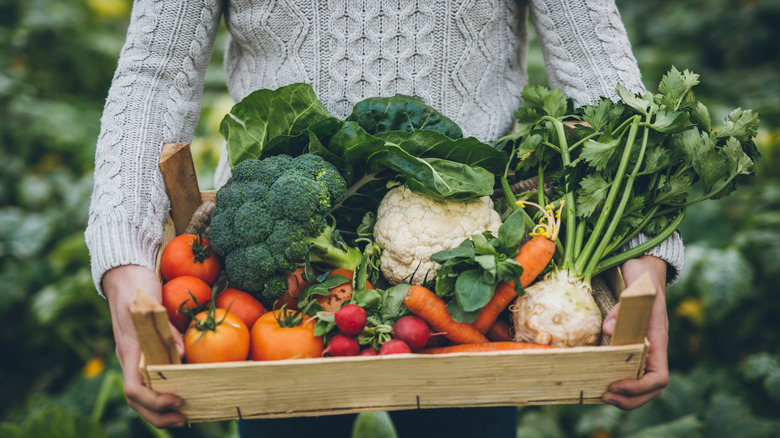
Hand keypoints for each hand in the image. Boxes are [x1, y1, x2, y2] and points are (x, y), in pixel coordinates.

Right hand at [103, 265, 185, 427]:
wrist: (125, 273)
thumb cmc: (137, 286)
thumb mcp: (151, 303)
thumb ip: (165, 328)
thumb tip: (182, 354)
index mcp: (130, 350)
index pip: (134, 388)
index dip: (153, 401)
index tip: (176, 400)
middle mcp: (130, 358)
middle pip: (138, 400)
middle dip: (159, 415)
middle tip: (185, 419)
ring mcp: (136, 357)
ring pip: (143, 394)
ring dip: (161, 410)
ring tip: (186, 415)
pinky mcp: (145, 352)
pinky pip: (151, 380)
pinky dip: (164, 392)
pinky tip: (185, 391)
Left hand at [601, 255, 668, 409]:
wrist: (644, 268)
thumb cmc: (644, 278)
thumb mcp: (638, 288)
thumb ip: (626, 307)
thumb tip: (609, 330)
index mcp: (658, 340)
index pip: (659, 376)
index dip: (639, 387)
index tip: (616, 385)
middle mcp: (652, 349)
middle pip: (650, 389)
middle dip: (630, 399)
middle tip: (605, 396)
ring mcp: (641, 348)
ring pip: (639, 383)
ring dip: (623, 396)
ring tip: (601, 394)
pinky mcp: (628, 344)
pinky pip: (626, 370)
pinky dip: (615, 381)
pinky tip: (596, 380)